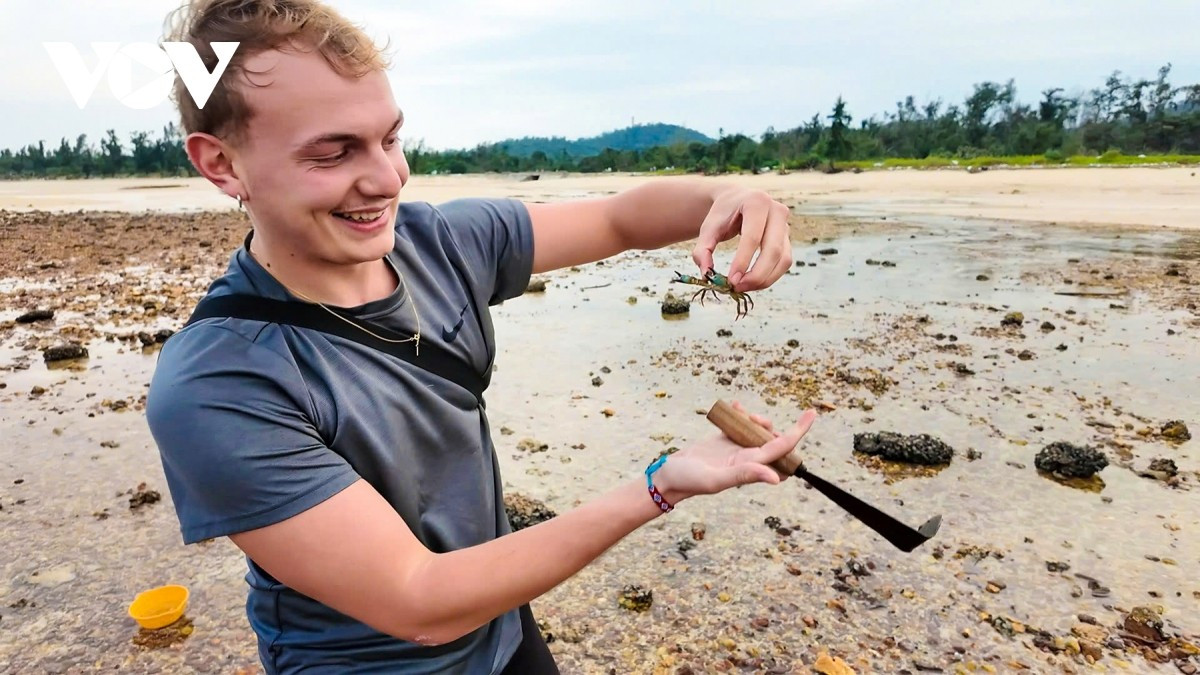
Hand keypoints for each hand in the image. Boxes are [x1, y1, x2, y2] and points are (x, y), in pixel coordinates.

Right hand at [653, 404, 817, 503]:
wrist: (667, 477)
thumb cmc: (689, 481)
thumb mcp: (716, 479)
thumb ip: (745, 476)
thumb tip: (776, 479)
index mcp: (750, 466)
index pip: (783, 448)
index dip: (798, 432)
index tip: (811, 414)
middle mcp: (746, 457)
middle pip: (773, 438)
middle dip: (769, 424)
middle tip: (753, 418)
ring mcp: (735, 449)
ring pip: (757, 430)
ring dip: (754, 417)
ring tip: (741, 411)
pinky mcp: (722, 441)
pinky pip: (739, 424)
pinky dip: (739, 413)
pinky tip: (733, 405)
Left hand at [692, 187, 792, 291]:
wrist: (737, 201)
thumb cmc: (723, 214)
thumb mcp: (708, 228)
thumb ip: (703, 250)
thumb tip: (707, 274)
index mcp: (756, 202)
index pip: (752, 237)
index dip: (743, 261)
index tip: (731, 280)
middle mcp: (777, 211)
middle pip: (773, 250)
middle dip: (756, 274)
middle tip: (736, 288)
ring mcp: (786, 225)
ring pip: (783, 259)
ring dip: (765, 279)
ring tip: (743, 287)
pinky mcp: (788, 238)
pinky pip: (784, 262)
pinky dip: (770, 276)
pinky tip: (752, 282)